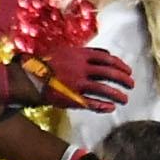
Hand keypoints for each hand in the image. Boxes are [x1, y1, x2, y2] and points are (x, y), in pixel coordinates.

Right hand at [1, 44, 135, 112]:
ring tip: (125, 99)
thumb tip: (106, 53)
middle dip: (123, 79)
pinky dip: (103, 106)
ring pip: (104, 89)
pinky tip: (111, 108)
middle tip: (131, 85)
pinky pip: (92, 103)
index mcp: (80, 55)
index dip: (120, 65)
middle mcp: (81, 68)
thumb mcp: (66, 51)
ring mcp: (77, 83)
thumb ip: (86, 53)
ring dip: (117, 95)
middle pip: (109, 73)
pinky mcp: (71, 97)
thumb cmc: (46, 64)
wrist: (27, 77)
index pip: (107, 58)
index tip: (128, 70)